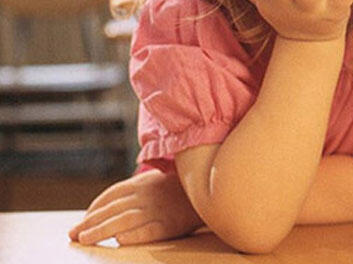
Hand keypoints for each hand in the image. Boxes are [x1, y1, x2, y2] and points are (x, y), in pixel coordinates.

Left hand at [68, 170, 202, 245]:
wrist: (210, 189)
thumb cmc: (180, 188)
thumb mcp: (157, 179)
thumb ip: (136, 188)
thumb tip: (112, 203)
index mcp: (142, 182)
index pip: (110, 195)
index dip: (94, 208)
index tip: (82, 221)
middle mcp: (146, 196)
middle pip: (111, 209)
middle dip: (89, 222)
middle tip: (72, 234)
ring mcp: (156, 210)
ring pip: (122, 221)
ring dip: (100, 230)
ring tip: (85, 239)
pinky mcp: (167, 226)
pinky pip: (145, 232)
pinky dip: (130, 236)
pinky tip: (118, 240)